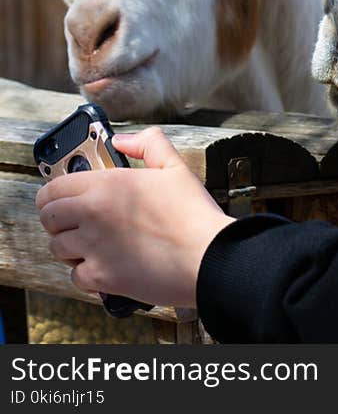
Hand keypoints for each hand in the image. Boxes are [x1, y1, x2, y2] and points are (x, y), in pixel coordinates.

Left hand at [35, 127, 234, 307]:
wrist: (208, 256)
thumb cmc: (195, 215)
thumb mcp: (176, 168)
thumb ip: (149, 144)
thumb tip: (122, 140)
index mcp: (108, 184)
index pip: (53, 187)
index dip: (54, 193)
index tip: (62, 198)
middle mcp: (93, 214)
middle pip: (48, 218)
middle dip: (58, 220)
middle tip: (76, 223)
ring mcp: (94, 247)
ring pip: (57, 248)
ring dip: (70, 248)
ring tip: (92, 246)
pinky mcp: (101, 276)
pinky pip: (75, 277)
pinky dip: (87, 274)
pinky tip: (105, 266)